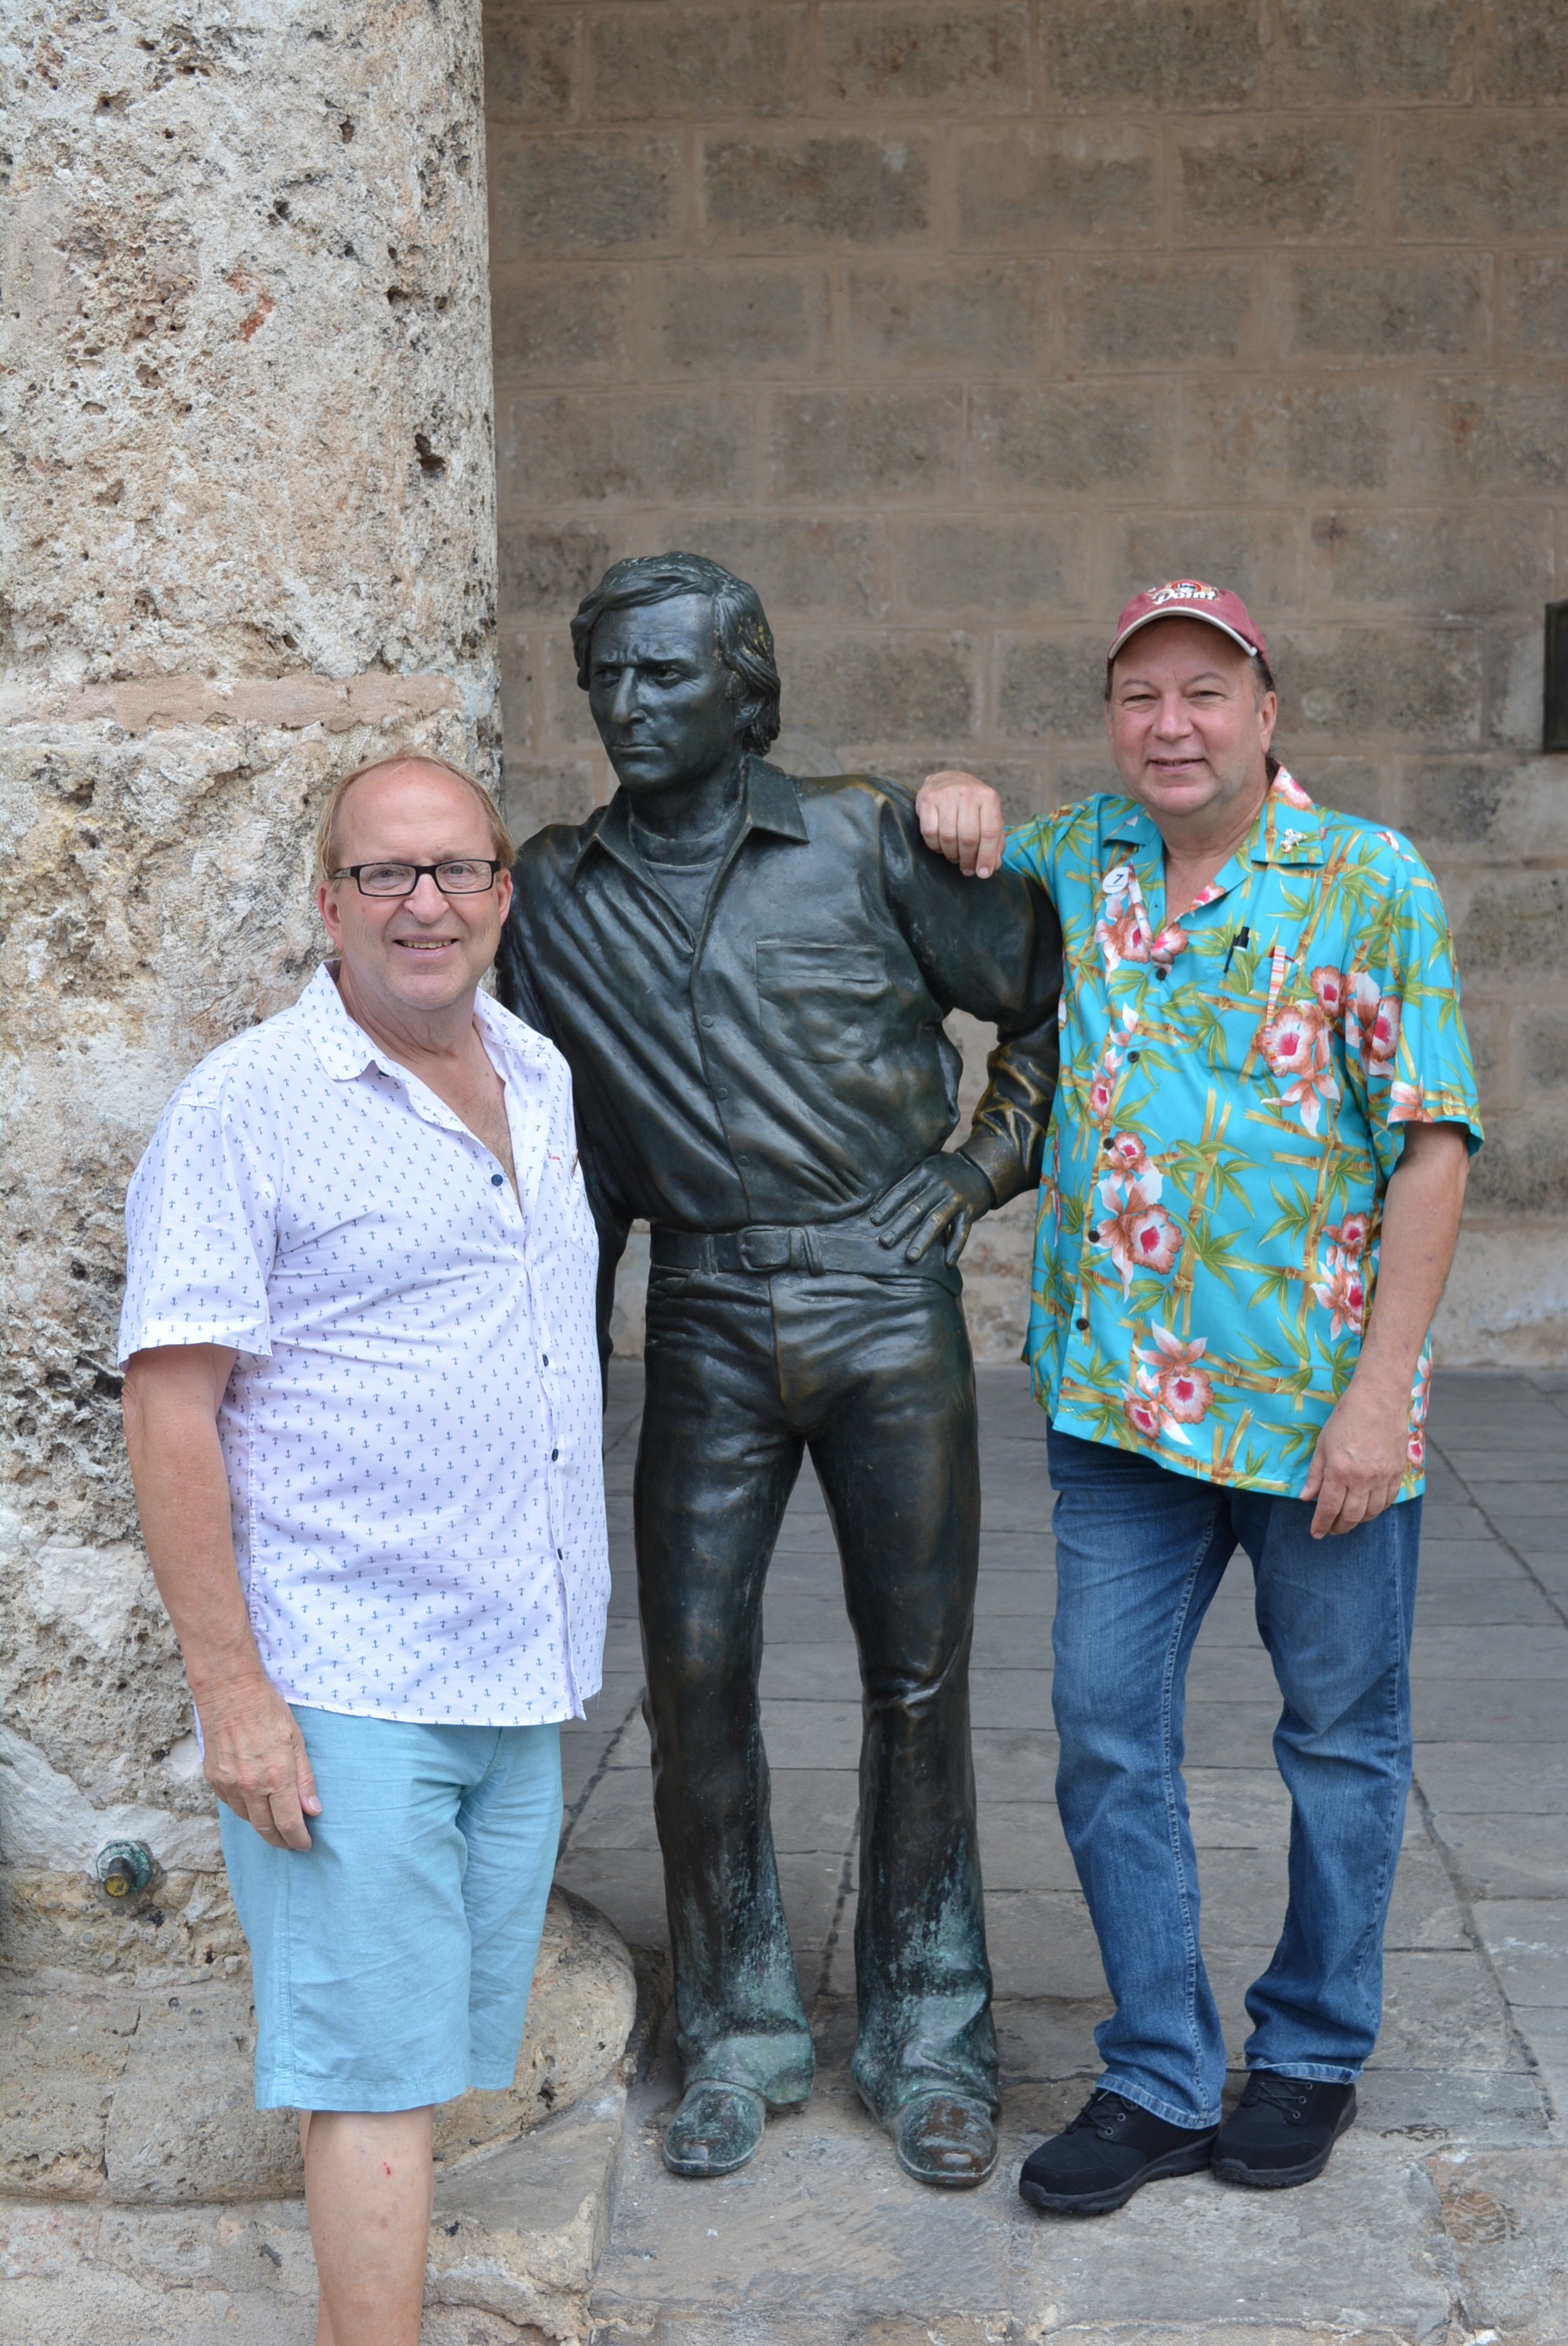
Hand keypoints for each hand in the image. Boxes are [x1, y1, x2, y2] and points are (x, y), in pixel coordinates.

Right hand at [198, 1674, 321, 1850]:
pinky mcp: (213, 1779)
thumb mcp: (296, 1741)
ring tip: (276, 1823)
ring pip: (247, 1819)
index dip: (298, 1839)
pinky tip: (255, 1804)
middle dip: (281, 1840)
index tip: (305, 1844)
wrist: (229, 1693)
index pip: (288, 1822)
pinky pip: (231, 1805)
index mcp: (275, 1775)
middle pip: (266, 1828)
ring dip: (263, 1825)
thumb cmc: (267, 1711)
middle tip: (291, 1842)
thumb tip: (312, 1810)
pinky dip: (245, 1809)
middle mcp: (249, 1785)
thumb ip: (304, 1779)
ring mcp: (228, 1784)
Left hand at [869, 1153, 994, 1265]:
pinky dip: (956, 1247)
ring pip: (937, 1221)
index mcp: (925, 1172)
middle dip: (900, 1227)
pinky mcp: (971, 1210)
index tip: (873, 1222)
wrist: (981, 1169)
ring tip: (910, 1257)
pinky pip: (962, 1231)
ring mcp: (956, 1198)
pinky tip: (948, 1263)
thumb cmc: (944, 1172)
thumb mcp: (927, 1167)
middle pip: (917, 1208)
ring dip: (923, 1240)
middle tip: (885, 1243)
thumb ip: (909, 1181)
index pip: (902, 1190)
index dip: (887, 1206)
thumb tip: (879, 1204)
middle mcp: (940, 1184)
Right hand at [917, 771, 1005, 878]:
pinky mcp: (927, 799)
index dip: (986, 857)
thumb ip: (995, 841)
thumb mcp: (988, 816)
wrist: (947, 780)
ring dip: (951, 854)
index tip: (983, 873)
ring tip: (954, 856)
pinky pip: (930, 833)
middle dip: (968, 859)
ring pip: (948, 837)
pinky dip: (935, 846)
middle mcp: (967, 793)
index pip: (990, 832)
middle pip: (969, 838)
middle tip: (966, 868)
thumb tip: (992, 867)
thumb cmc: (971, 804)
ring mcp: (946, 794)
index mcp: (988, 797)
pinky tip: (941, 846)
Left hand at [1301, 1380, 1411, 1538]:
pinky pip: (1388, 1501)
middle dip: (1339, 1528)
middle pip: (1351, 1516)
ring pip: (1371, 1512)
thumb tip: (1306, 1498)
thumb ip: (1316, 1474)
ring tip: (1348, 1521)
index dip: (1321, 1524)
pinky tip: (1368, 1509)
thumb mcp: (1322, 1444)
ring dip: (1358, 1522)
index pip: (1328, 1508)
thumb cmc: (1346, 1417)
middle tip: (1331, 1530)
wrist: (1379, 1400)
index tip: (1316, 1533)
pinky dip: (1377, 1510)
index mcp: (1340, 1471)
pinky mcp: (1398, 1473)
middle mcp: (1363, 1478)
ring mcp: (1383, 1477)